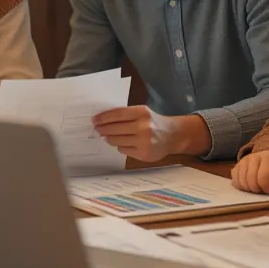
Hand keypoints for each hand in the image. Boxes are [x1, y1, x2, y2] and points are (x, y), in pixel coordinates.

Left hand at [92, 107, 207, 161]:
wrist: (173, 135)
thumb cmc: (153, 122)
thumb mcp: (142, 113)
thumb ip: (125, 115)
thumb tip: (103, 120)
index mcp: (142, 113)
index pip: (118, 114)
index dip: (104, 117)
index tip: (95, 120)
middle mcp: (144, 127)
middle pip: (115, 129)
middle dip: (103, 129)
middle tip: (97, 128)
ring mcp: (144, 142)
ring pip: (117, 141)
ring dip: (110, 138)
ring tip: (108, 136)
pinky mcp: (144, 154)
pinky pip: (123, 150)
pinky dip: (121, 146)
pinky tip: (123, 143)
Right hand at [232, 150, 268, 193]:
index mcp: (267, 157)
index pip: (262, 177)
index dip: (266, 188)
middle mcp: (253, 157)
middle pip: (250, 179)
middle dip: (257, 190)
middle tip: (264, 192)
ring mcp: (244, 160)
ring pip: (241, 180)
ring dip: (248, 189)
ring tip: (258, 189)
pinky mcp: (239, 164)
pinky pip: (235, 178)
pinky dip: (240, 185)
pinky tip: (249, 186)